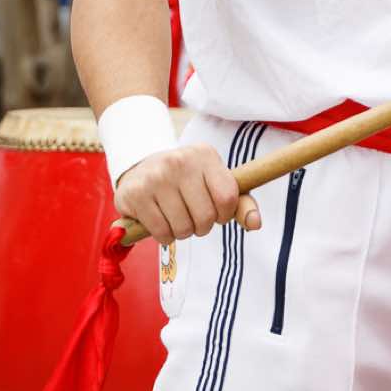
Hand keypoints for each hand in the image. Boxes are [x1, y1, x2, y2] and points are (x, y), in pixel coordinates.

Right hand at [114, 143, 258, 244]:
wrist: (140, 171)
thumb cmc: (186, 182)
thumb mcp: (214, 183)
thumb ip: (240, 203)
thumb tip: (255, 224)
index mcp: (204, 155)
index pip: (228, 198)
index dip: (224, 214)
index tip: (215, 211)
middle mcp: (179, 161)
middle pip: (206, 217)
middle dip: (201, 226)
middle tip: (191, 214)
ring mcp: (155, 176)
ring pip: (183, 228)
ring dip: (182, 232)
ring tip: (174, 216)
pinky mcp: (135, 194)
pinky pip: (162, 233)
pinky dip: (164, 236)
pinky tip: (159, 219)